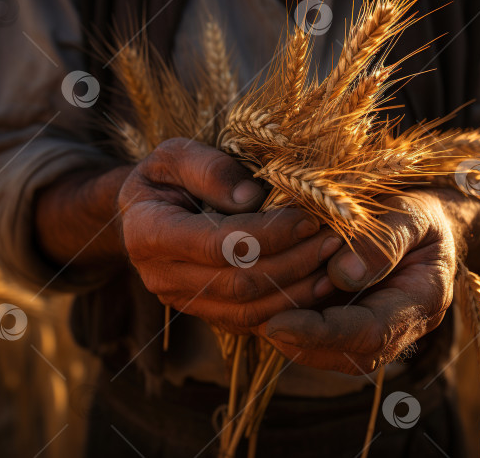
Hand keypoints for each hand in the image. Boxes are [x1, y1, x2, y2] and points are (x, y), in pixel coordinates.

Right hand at [118, 138, 341, 333]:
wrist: (147, 211)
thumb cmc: (167, 176)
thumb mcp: (175, 155)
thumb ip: (208, 168)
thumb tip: (250, 198)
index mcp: (148, 233)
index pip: (218, 244)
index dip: (269, 234)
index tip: (308, 218)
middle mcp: (162, 277)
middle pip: (239, 282)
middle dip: (293, 263)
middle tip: (332, 240)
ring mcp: (184, 302)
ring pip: (248, 311)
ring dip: (297, 290)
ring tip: (333, 262)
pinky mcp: (206, 314)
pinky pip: (251, 323)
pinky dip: (289, 308)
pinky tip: (318, 286)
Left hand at [260, 189, 457, 374]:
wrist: (428, 217)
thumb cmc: (419, 208)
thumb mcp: (411, 212)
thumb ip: (383, 241)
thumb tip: (342, 275)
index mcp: (424, 299)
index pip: (372, 333)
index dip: (323, 333)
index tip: (278, 324)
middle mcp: (404, 326)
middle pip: (351, 355)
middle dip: (302, 344)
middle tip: (259, 323)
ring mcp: (382, 329)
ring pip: (335, 356)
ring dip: (295, 341)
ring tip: (259, 315)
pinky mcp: (359, 325)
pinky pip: (327, 342)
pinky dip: (297, 330)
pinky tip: (270, 308)